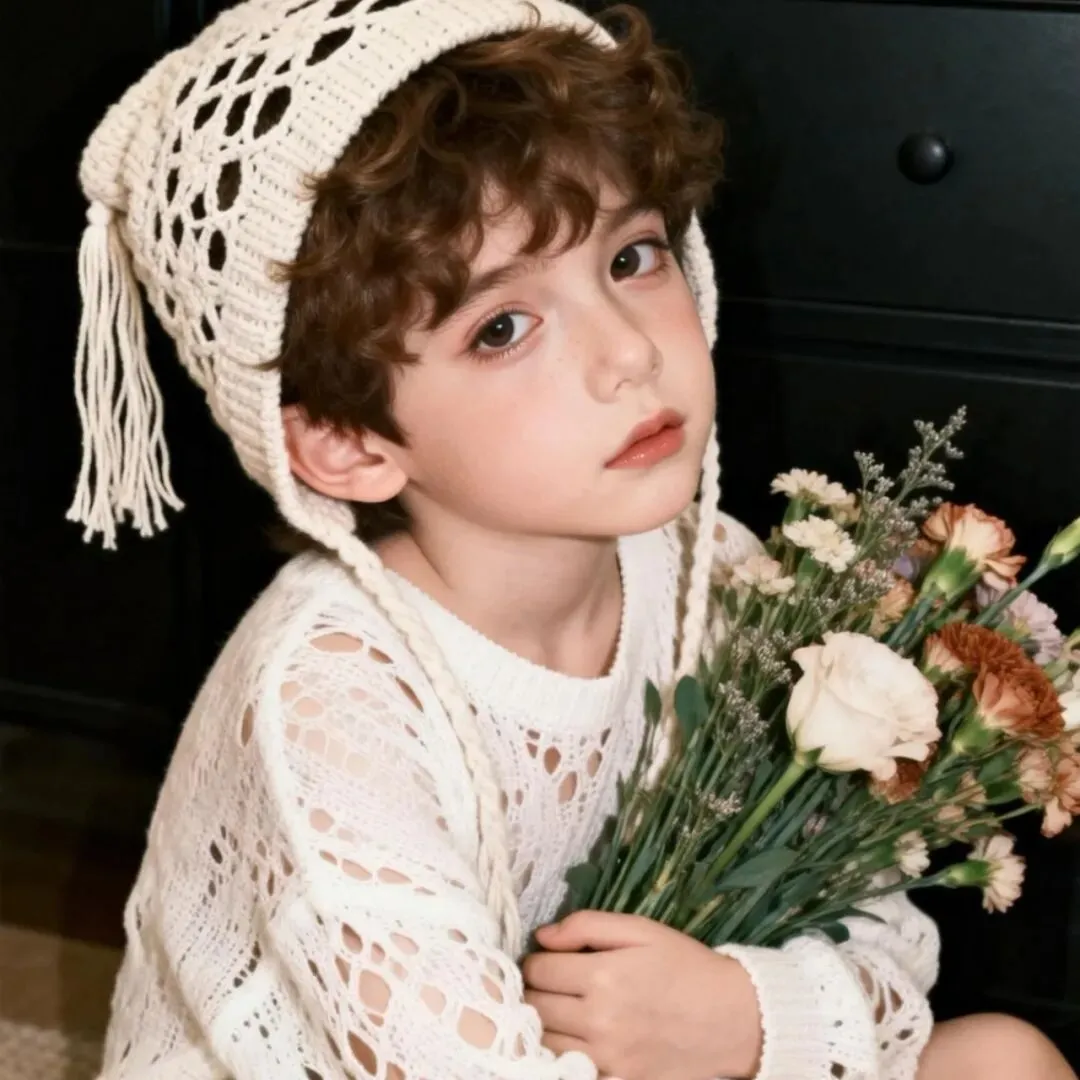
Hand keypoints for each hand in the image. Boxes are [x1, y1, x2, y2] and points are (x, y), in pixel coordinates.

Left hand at [522, 911, 761, 1079]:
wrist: (734, 1018)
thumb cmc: (686, 966)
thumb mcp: (641, 930)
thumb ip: (587, 925)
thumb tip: (542, 936)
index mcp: (602, 975)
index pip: (537, 969)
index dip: (536, 961)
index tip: (547, 961)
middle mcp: (599, 1020)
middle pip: (534, 1007)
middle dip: (533, 992)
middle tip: (549, 986)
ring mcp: (608, 1058)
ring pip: (544, 1042)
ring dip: (544, 1025)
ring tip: (559, 1012)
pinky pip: (568, 1071)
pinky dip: (562, 1055)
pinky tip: (574, 1040)